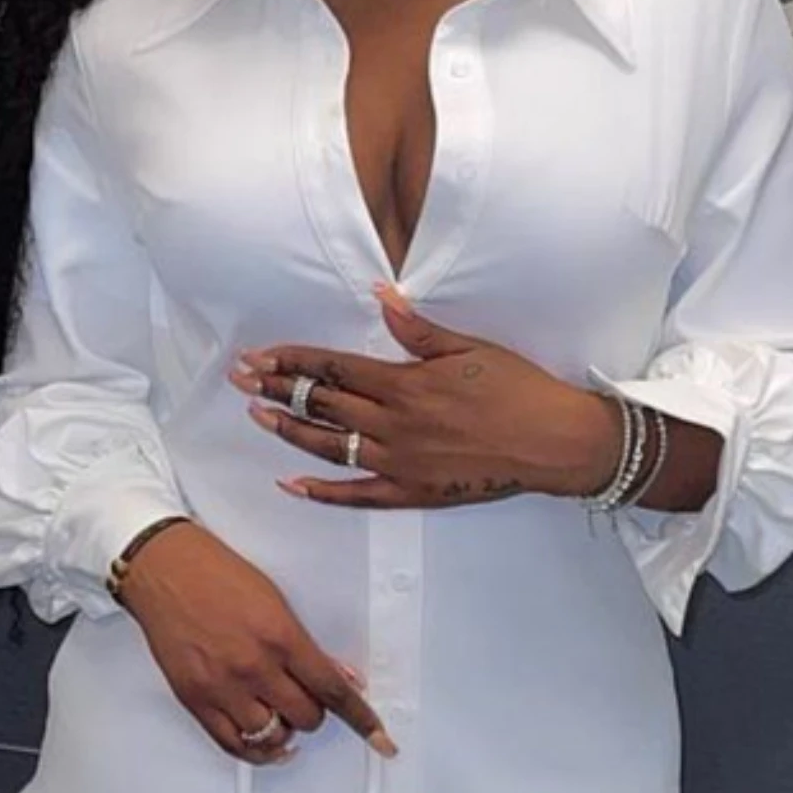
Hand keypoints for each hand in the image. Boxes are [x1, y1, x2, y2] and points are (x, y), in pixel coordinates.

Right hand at [117, 521, 396, 763]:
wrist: (163, 568)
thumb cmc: (216, 574)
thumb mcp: (276, 600)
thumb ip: (305, 645)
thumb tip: (339, 677)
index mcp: (280, 637)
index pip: (333, 691)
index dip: (362, 719)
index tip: (380, 739)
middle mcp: (253, 666)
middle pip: (306, 718)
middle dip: (314, 711)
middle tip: (306, 696)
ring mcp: (222, 687)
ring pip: (273, 736)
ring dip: (284, 728)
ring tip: (279, 711)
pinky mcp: (195, 699)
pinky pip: (234, 745)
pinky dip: (256, 750)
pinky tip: (266, 742)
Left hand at [229, 283, 619, 509]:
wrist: (553, 442)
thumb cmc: (518, 389)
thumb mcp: (469, 349)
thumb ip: (418, 329)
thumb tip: (380, 296)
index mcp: (406, 383)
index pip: (334, 368)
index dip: (292, 360)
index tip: (259, 355)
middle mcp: (394, 424)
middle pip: (322, 404)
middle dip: (277, 388)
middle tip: (239, 379)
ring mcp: (400, 462)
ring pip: (330, 447)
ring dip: (289, 432)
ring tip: (258, 416)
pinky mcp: (413, 492)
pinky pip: (357, 496)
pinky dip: (322, 491)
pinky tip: (293, 482)